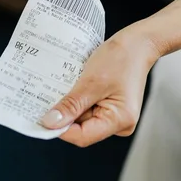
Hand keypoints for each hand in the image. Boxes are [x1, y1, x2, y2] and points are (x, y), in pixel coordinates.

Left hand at [40, 28, 161, 146]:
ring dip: (71, 105)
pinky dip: (78, 100)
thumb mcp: (91, 82)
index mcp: (120, 120)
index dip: (60, 129)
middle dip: (65, 115)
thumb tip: (50, 123)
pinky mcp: (110, 108)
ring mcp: (115, 117)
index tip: (42, 118)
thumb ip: (71, 105)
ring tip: (67, 86)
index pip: (82, 136)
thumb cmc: (121, 58)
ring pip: (82, 119)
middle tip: (49, 97)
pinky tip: (74, 87)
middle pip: (82, 129)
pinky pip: (87, 109)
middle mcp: (119, 124)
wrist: (138, 43)